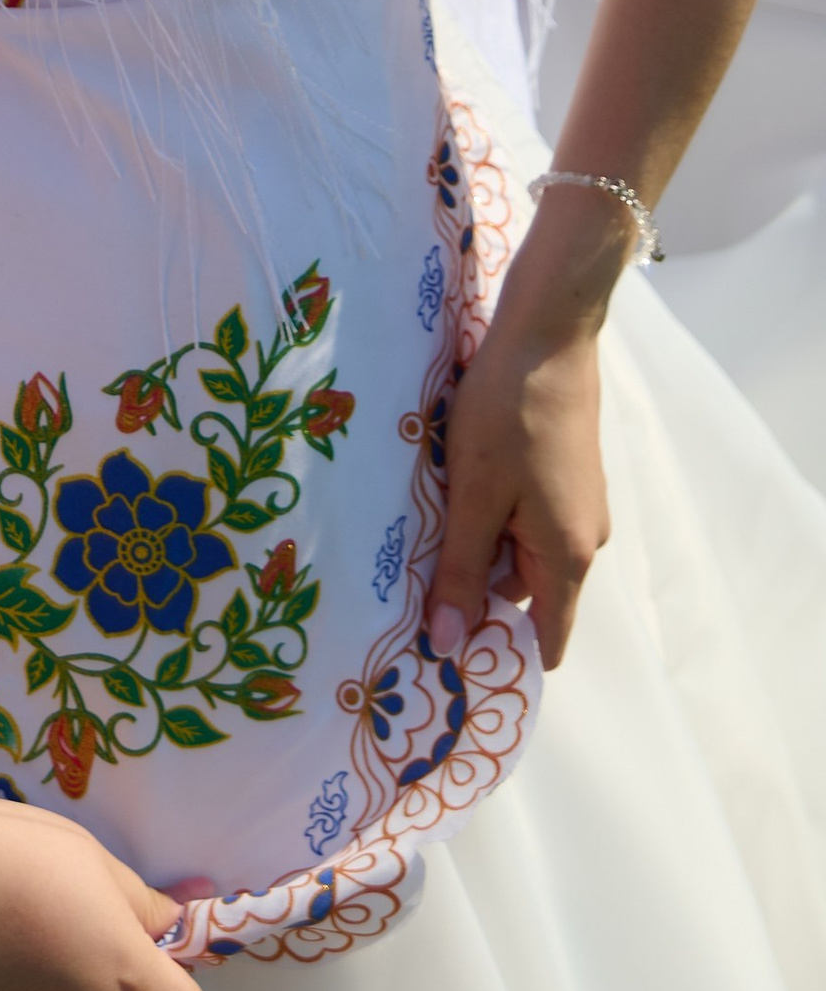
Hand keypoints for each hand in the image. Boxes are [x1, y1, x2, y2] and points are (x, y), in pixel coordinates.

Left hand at [426, 224, 614, 669]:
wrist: (546, 335)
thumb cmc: (508, 415)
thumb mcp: (473, 497)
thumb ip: (459, 571)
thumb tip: (448, 645)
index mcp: (567, 557)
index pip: (545, 640)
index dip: (497, 651)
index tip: (444, 655)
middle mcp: (583, 540)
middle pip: (523, 594)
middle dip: (472, 591)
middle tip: (409, 582)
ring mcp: (577, 507)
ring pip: (518, 552)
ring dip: (475, 546)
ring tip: (423, 529)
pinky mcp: (565, 477)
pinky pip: (523, 518)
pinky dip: (488, 516)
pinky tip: (450, 491)